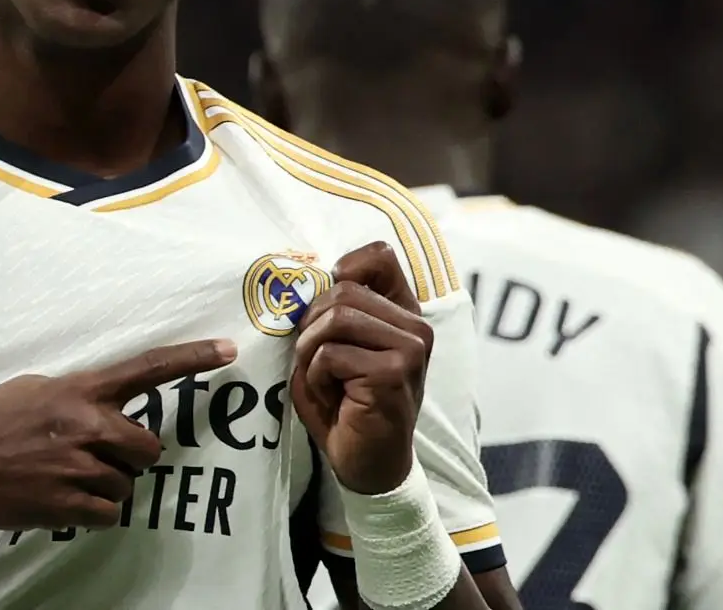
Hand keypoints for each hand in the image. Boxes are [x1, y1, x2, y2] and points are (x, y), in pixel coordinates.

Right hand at [0, 338, 236, 531]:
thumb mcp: (30, 389)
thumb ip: (71, 394)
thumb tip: (96, 402)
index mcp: (80, 391)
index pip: (148, 368)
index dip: (192, 359)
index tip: (228, 349)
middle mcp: (88, 425)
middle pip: (149, 447)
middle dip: (131, 455)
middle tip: (96, 455)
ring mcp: (81, 467)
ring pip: (127, 483)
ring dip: (106, 484)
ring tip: (65, 476)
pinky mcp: (71, 504)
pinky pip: (110, 512)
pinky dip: (94, 511)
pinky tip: (64, 499)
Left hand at [288, 241, 431, 495]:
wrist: (369, 465)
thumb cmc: (349, 404)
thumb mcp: (341, 347)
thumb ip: (334, 311)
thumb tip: (307, 282)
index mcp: (404, 313)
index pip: (380, 256)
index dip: (343, 270)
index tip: (325, 306)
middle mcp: (414, 326)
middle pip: (343, 290)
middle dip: (312, 325)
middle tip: (315, 362)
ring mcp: (409, 349)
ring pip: (335, 319)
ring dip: (311, 353)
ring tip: (323, 380)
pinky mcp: (392, 372)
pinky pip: (330, 354)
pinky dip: (315, 377)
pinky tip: (334, 398)